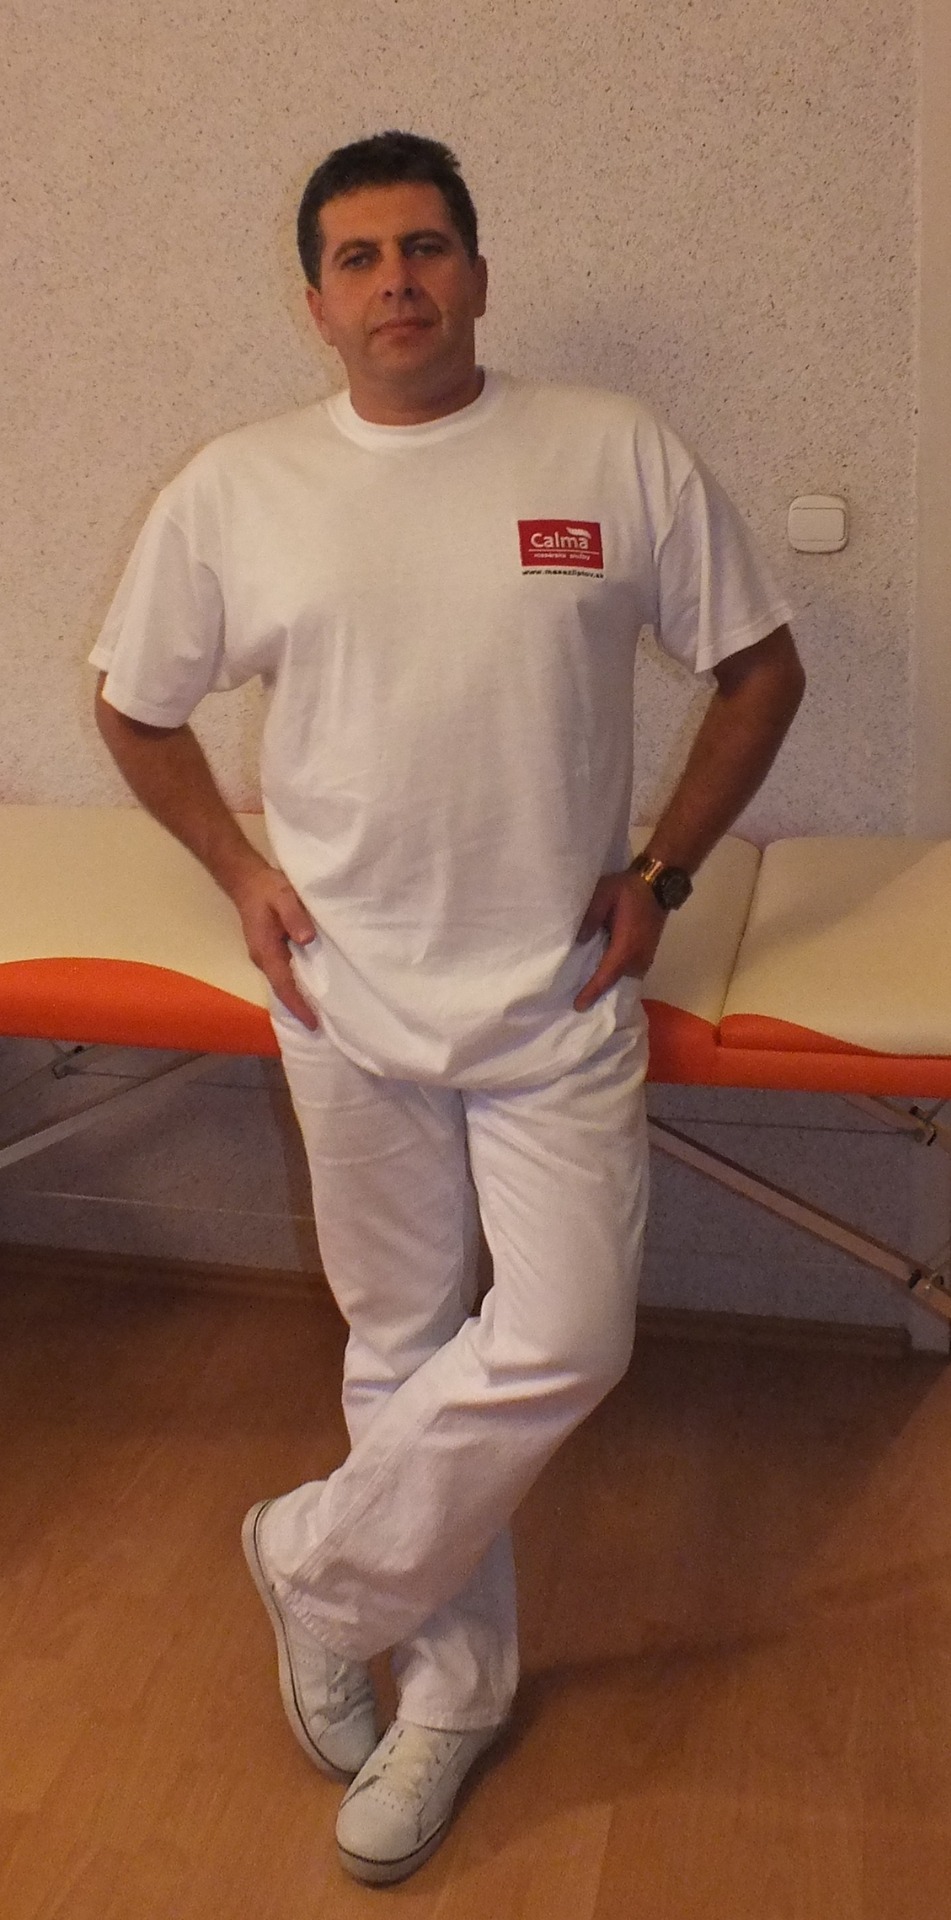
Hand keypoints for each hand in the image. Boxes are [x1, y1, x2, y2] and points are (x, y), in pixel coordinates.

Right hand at [230, 862, 319, 1028]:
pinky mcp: (270, 950)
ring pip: (283, 983)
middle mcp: (263, 959)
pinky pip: (285, 974)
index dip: (298, 1005)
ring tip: (323, 1012)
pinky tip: (314, 987)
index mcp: (266, 951)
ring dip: (300, 998)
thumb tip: (307, 939)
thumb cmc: (267, 889)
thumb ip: (295, 916)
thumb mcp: (284, 896)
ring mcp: (265, 956)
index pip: (283, 985)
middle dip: (300, 1008)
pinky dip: (298, 984)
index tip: (313, 1023)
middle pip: (283, 990)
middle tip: (324, 1026)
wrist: (247, 880)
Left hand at [573, 868, 666, 1011]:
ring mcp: (646, 956)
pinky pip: (631, 972)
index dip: (592, 991)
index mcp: (626, 946)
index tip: (578, 1006)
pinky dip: (618, 977)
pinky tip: (605, 976)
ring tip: (589, 993)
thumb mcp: (603, 895)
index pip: (606, 976)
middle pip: (615, 982)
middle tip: (579, 1003)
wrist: (657, 883)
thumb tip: (579, 940)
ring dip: (609, 986)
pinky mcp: (648, 952)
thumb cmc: (628, 889)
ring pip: (624, 978)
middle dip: (598, 994)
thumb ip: (590, 918)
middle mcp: (638, 957)